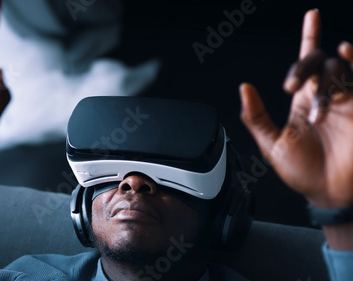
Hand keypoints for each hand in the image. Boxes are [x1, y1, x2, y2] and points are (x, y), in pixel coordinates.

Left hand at [239, 9, 352, 209]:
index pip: (305, 64)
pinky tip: (346, 52)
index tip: (312, 16)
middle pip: (319, 63)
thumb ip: (256, 116)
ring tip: (319, 116)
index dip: (309, 39)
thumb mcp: (271, 145)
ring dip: (324, 86)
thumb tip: (244, 88)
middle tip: (292, 85)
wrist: (328, 194)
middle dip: (306, 64)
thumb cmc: (302, 173)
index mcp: (302, 102)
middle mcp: (324, 97)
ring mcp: (345, 103)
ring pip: (337, 72)